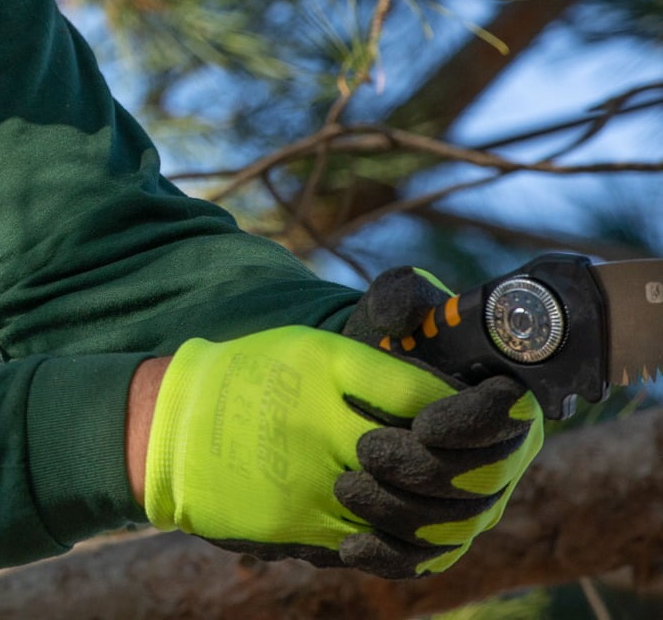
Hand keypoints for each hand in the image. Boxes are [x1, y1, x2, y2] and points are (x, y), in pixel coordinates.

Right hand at [143, 322, 538, 578]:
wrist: (169, 429)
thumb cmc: (247, 378)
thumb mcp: (310, 349)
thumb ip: (378, 358)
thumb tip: (445, 378)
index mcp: (327, 369)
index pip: (428, 396)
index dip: (477, 407)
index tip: (509, 403)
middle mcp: (324, 425)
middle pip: (428, 459)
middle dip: (470, 462)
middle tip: (494, 457)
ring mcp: (313, 481)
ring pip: (409, 510)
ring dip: (441, 505)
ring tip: (453, 493)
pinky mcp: (301, 526)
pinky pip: (375, 543)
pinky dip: (402, 538)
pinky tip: (410, 523)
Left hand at [337, 266, 546, 575]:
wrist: (353, 388)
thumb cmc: (385, 345)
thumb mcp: (391, 309)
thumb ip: (401, 296)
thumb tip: (404, 308)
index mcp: (508, 404)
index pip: (511, 422)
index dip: (473, 425)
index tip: (424, 422)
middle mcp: (503, 461)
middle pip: (481, 484)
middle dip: (424, 471)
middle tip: (367, 451)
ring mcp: (475, 505)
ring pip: (452, 528)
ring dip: (400, 514)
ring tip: (346, 486)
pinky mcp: (440, 538)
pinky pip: (426, 562)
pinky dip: (391, 558)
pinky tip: (350, 546)